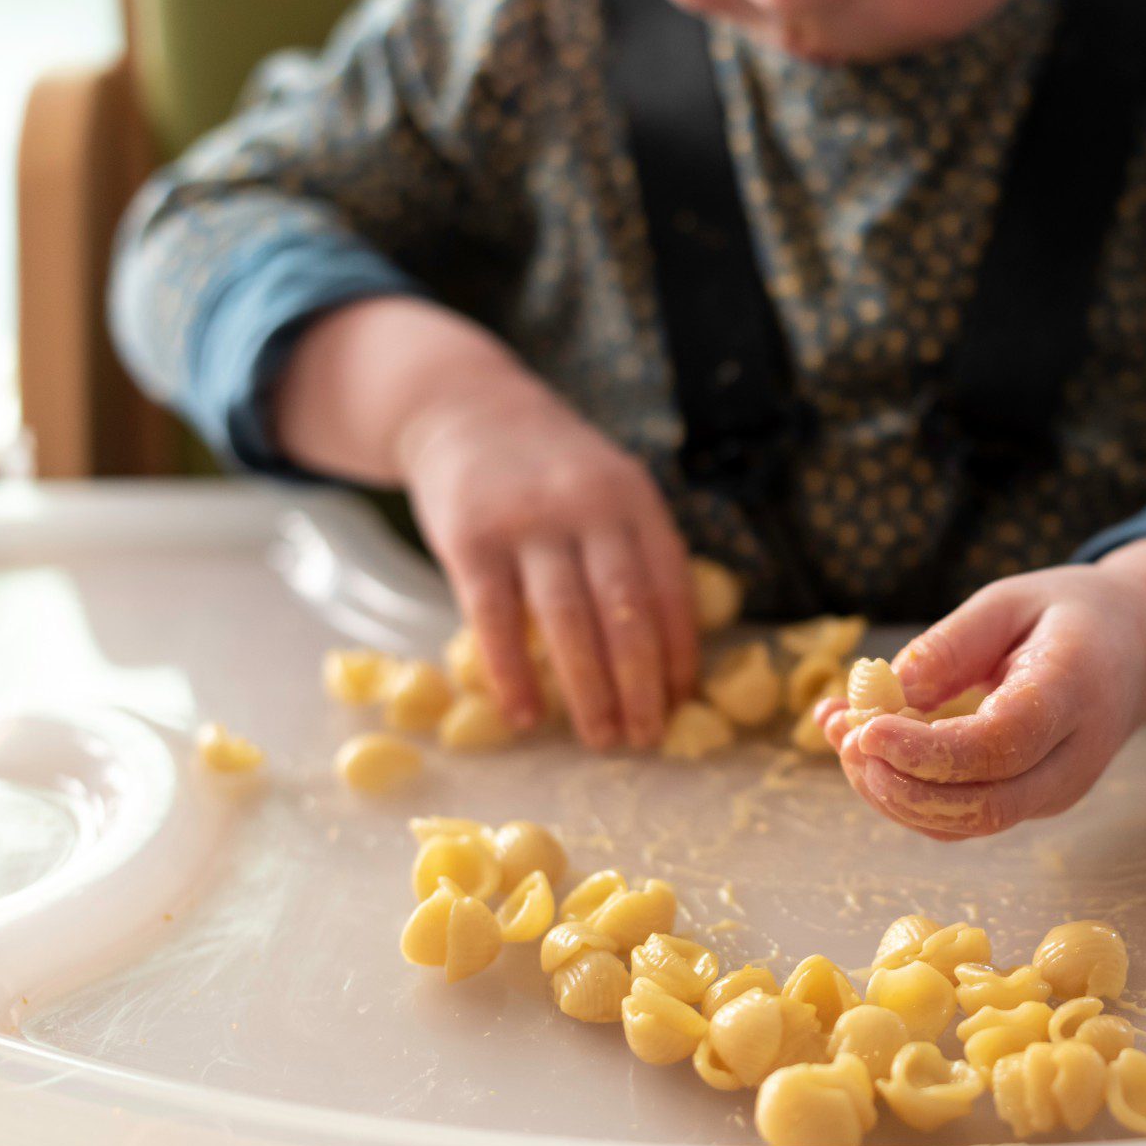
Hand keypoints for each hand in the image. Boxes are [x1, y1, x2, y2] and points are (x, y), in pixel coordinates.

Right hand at [273, 296, 698, 749]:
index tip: (682, 702)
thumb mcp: (609, 489)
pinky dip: (512, 673)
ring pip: (567, 618)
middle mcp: (588, 507)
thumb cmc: (549, 471)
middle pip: (625, 608)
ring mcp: (528, 521)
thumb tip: (668, 656)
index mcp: (635, 500)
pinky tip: (524, 715)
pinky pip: (495, 618)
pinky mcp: (470, 538)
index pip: (670, 586)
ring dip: (588, 689)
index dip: (680, 650)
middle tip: (645, 737)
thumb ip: (635, 553)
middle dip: (640, 682)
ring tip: (600, 738)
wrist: (463, 407)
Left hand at [816, 539, 1145, 839]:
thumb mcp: (1010, 600)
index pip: (1000, 745)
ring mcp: (1054, 792)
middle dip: (898, 783)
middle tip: (842, 734)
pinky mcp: (1029, 804)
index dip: (927, 751)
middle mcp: (1073, 759)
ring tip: (840, 733)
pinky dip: (904, 796)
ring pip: (965, 823)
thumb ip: (951, 644)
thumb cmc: (1068, 616)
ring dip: (890, 793)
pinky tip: (863, 751)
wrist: (1133, 652)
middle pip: (982, 803)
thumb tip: (889, 691)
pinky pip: (960, 820)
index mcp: (1076, 693)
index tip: (866, 729)